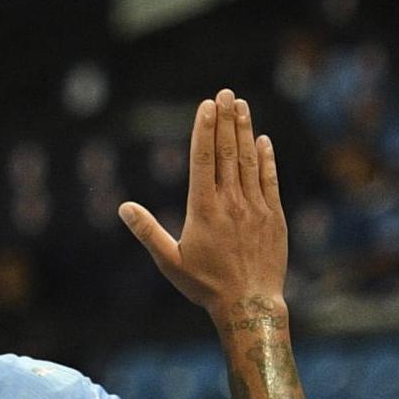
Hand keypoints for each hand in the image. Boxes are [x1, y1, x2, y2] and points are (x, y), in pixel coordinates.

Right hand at [120, 90, 287, 316]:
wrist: (249, 304)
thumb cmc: (205, 286)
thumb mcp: (170, 262)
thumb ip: (148, 232)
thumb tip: (124, 208)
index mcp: (203, 210)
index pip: (204, 160)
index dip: (204, 130)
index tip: (206, 106)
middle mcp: (230, 203)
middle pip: (228, 153)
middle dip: (225, 120)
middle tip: (225, 93)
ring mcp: (255, 207)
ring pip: (249, 161)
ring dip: (244, 131)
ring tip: (241, 106)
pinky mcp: (274, 217)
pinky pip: (269, 180)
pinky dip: (266, 159)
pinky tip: (262, 141)